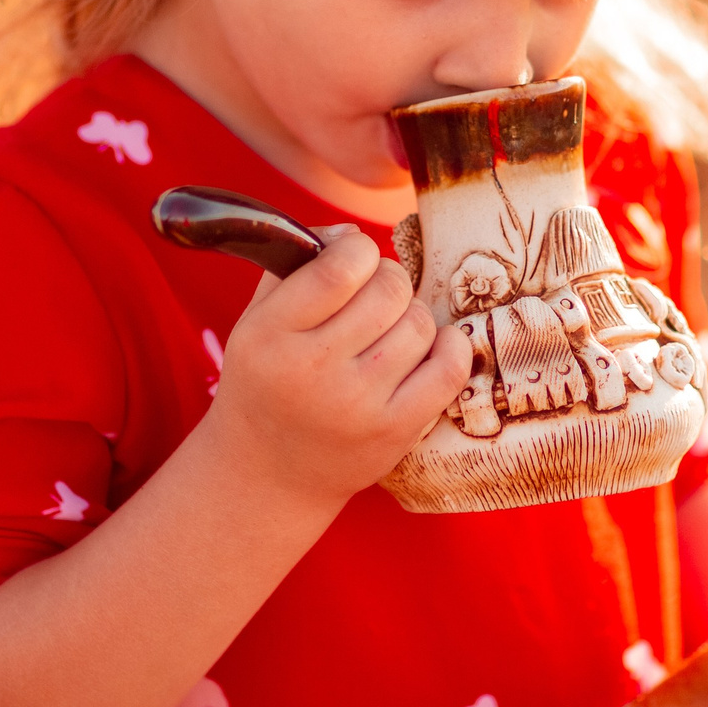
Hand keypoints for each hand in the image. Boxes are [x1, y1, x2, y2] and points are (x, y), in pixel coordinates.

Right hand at [201, 225, 471, 512]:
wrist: (268, 474)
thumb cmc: (267, 382)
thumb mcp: (256, 321)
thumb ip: (296, 265)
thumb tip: (352, 233)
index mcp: (270, 335)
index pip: (339, 266)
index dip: (359, 248)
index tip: (354, 258)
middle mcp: (312, 370)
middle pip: (387, 290)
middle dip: (388, 280)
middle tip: (375, 296)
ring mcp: (357, 404)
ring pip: (418, 325)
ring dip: (410, 316)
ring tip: (389, 329)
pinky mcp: (395, 431)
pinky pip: (449, 370)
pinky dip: (451, 347)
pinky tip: (432, 346)